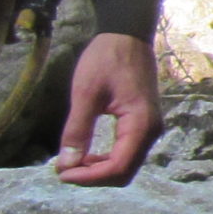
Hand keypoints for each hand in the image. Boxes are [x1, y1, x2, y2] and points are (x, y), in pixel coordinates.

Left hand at [56, 33, 161, 184]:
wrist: (127, 35)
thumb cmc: (107, 59)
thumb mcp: (86, 93)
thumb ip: (77, 130)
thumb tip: (66, 164)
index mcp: (140, 124)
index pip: (118, 167)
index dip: (89, 177)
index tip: (62, 173)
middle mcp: (150, 132)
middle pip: (125, 172)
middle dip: (94, 177)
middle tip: (65, 169)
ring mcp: (149, 129)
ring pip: (127, 165)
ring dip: (99, 170)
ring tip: (72, 162)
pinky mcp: (144, 124)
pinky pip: (128, 152)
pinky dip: (107, 159)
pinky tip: (88, 154)